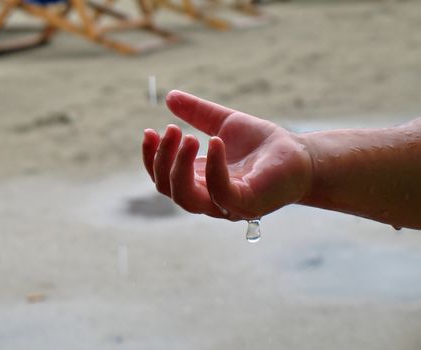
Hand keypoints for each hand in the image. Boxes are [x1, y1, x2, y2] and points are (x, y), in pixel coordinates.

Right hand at [142, 90, 312, 220]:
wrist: (300, 155)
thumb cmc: (262, 144)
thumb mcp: (224, 122)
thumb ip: (197, 113)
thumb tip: (169, 97)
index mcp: (199, 180)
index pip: (163, 179)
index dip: (151, 158)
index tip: (149, 131)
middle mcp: (208, 197)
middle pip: (168, 189)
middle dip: (162, 160)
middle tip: (171, 130)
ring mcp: (226, 204)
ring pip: (186, 198)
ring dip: (178, 166)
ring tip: (187, 136)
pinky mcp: (247, 203)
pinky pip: (220, 192)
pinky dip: (213, 167)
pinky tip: (214, 141)